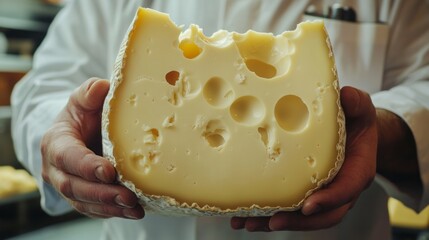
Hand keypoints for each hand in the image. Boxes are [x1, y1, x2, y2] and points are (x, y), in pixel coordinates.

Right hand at [41, 78, 144, 218]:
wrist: (81, 131)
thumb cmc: (84, 113)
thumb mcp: (85, 99)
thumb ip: (90, 92)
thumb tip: (102, 87)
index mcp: (56, 142)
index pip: (68, 157)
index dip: (87, 166)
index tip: (109, 172)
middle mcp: (57, 169)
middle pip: (75, 186)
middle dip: (102, 193)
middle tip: (128, 197)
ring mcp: (68, 185)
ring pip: (85, 202)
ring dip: (110, 207)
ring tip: (135, 209)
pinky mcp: (82, 197)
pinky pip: (94, 209)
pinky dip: (113, 212)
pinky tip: (133, 212)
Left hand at [230, 86, 377, 230]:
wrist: (350, 130)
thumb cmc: (354, 119)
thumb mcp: (359, 106)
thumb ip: (355, 102)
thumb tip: (346, 96)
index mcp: (356, 169)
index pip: (346, 189)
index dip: (329, 200)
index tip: (308, 206)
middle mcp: (339, 187)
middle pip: (322, 214)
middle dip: (297, 221)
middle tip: (272, 222)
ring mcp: (322, 193)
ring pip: (302, 216)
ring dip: (274, 221)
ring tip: (247, 223)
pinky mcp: (304, 191)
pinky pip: (289, 207)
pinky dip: (266, 213)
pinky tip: (243, 215)